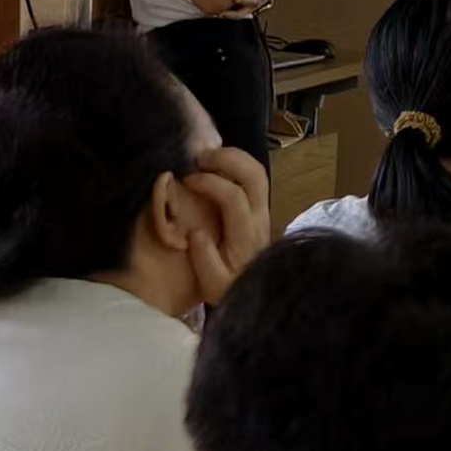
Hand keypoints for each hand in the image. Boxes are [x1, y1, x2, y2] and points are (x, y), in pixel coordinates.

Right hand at [182, 147, 271, 304]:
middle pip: (255, 175)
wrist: (259, 293)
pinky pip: (254, 177)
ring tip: (204, 157)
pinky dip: (236, 164)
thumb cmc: (230, 288)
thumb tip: (195, 232)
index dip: (211, 183)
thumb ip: (203, 260)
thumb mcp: (212, 285)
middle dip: (227, 159)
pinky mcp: (260, 208)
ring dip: (233, 157)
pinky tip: (215, 166)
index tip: (187, 181)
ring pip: (258, 172)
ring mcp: (263, 210)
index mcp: (246, 234)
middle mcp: (260, 216)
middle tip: (198, 158)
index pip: (234, 196)